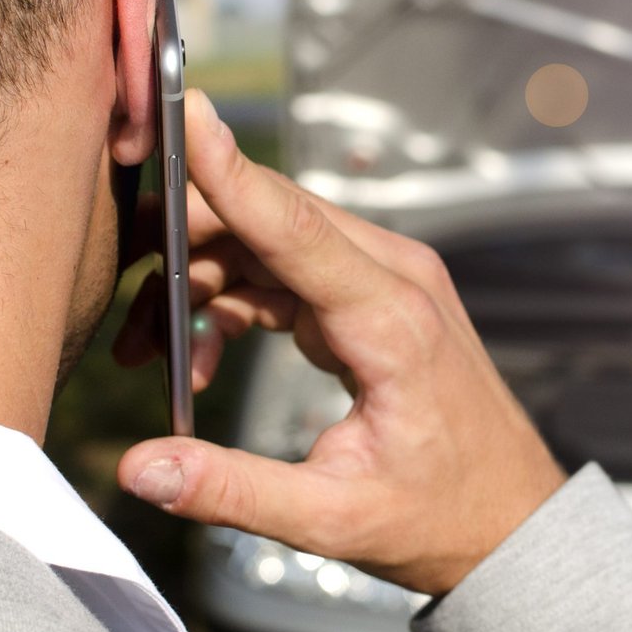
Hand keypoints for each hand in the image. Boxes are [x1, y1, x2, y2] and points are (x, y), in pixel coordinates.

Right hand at [114, 89, 565, 596]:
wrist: (510, 519)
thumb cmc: (440, 516)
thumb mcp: (333, 520)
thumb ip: (233, 490)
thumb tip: (140, 468)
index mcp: (391, 321)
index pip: (295, 226)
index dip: (232, 172)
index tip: (184, 110)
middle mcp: (393, 277)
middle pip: (266, 219)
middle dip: (181, 247)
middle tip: (120, 306)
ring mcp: (383, 279)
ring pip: (266, 241)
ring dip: (197, 282)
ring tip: (147, 355)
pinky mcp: (369, 294)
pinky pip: (282, 271)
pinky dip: (230, 302)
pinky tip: (198, 364)